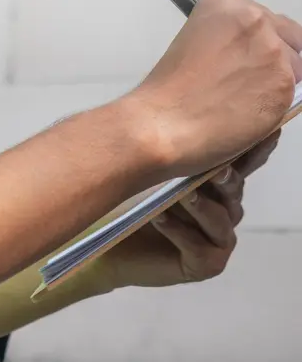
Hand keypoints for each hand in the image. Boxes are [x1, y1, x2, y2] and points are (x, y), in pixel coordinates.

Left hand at [94, 133, 278, 290]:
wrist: (108, 241)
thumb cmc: (132, 199)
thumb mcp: (153, 168)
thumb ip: (175, 149)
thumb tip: (186, 112)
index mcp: (218, 182)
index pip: (242, 163)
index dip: (254, 150)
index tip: (267, 132)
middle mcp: (225, 208)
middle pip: (233, 189)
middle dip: (225, 178)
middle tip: (218, 168)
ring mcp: (219, 237)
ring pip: (219, 218)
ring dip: (200, 206)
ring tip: (183, 196)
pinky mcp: (207, 263)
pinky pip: (197, 246)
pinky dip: (178, 231)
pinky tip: (159, 218)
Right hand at [127, 0, 301, 179]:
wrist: (161, 122)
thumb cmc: (168, 92)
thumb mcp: (194, 43)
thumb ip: (228, 40)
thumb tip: (251, 57)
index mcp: (224, 2)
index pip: (263, 19)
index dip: (257, 44)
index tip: (242, 61)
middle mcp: (252, 17)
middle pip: (287, 37)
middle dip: (274, 60)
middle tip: (246, 84)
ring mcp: (271, 48)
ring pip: (295, 66)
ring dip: (275, 84)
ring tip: (241, 102)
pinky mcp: (284, 80)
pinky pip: (293, 94)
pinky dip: (275, 106)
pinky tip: (246, 113)